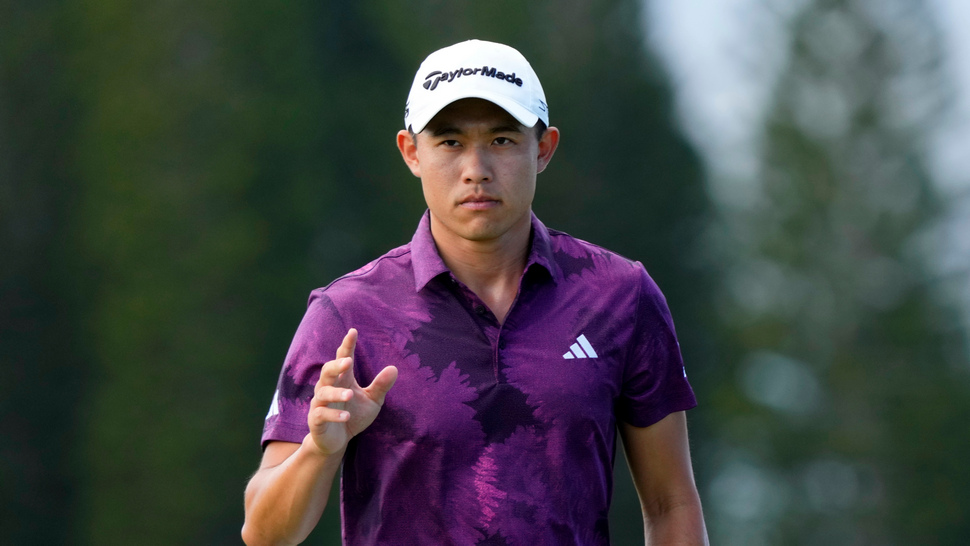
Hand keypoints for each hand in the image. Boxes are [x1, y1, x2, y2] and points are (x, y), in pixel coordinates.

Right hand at [307, 328, 397, 456]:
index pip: (343, 358)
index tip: (353, 331)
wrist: (337, 441)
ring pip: (322, 392)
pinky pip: (321, 415)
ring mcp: (320, 404)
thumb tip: (394, 368)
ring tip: (349, 394)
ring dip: (335, 393)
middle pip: (327, 371)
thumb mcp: (372, 401)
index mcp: (343, 380)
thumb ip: (380, 385)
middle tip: (347, 361)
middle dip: (336, 365)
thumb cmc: (353, 415)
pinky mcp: (316, 421)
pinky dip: (333, 415)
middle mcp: (328, 388)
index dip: (347, 345)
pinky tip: (346, 416)